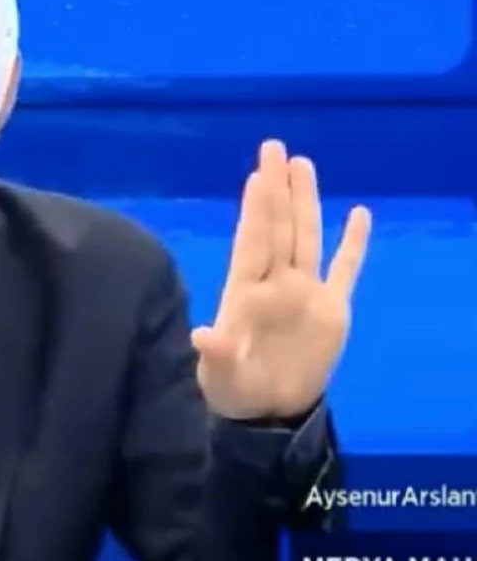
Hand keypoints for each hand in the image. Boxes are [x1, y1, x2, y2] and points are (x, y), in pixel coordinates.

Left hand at [192, 140, 370, 419]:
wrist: (267, 413)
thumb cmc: (233, 390)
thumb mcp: (221, 375)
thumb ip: (216, 354)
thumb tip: (201, 336)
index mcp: (246, 292)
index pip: (254, 241)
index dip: (256, 208)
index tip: (257, 174)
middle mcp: (275, 283)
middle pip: (278, 227)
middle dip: (277, 188)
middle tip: (274, 147)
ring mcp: (304, 293)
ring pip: (306, 237)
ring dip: (305, 202)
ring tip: (302, 164)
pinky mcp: (331, 310)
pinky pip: (345, 269)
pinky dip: (353, 244)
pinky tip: (359, 215)